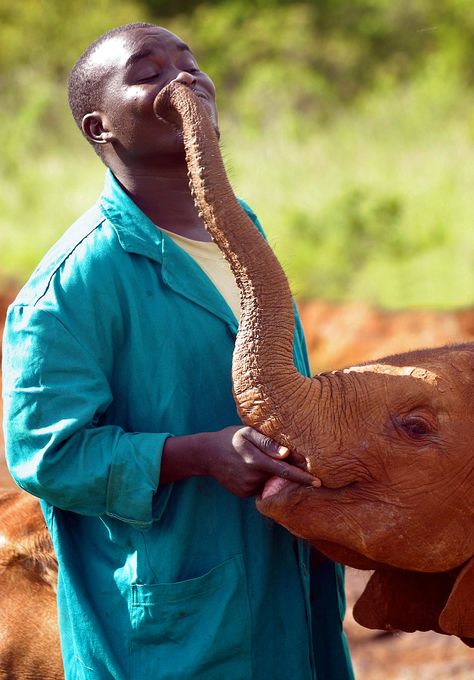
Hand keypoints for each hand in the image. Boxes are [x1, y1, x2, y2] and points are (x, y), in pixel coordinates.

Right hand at [197, 426, 319, 497]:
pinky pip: (258, 487)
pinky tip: (246, 468)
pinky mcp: (243, 493)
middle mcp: (253, 478)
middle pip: (279, 477)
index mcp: (256, 461)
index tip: (319, 482)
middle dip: (286, 472)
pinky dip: (258, 478)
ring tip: (253, 460)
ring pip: (268, 482)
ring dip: (269, 474)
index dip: (303, 477)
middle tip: (276, 459)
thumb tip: (286, 453)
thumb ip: (267, 442)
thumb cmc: (230, 438)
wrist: (205, 454)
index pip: (285, 471)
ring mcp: (247, 488)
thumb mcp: (247, 432)